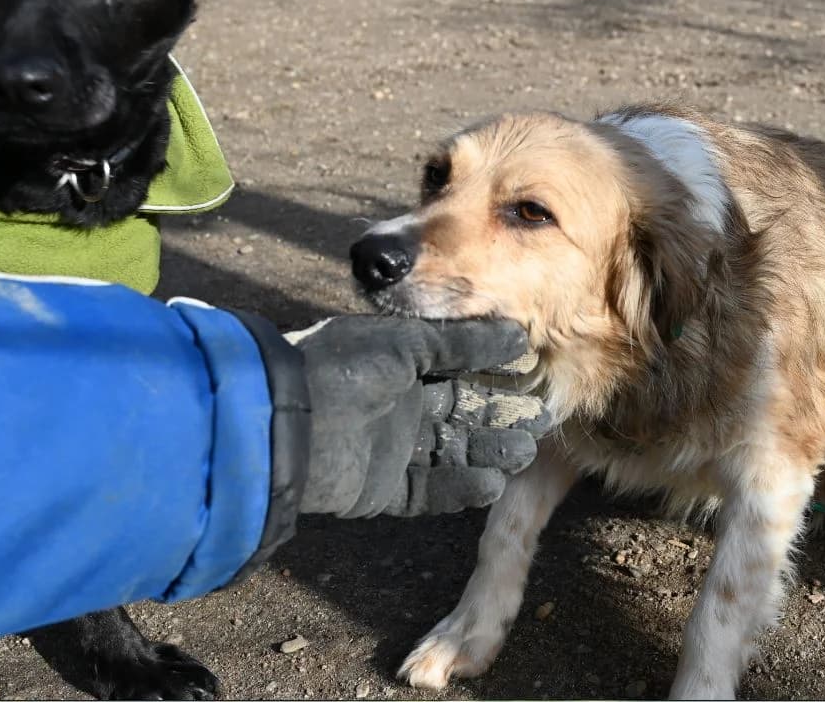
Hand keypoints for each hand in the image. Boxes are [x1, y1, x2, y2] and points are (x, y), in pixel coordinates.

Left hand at [293, 316, 546, 516]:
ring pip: (451, 453)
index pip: (458, 369)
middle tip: (540, 420)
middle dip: (499, 417)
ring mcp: (390, 448)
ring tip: (524, 452)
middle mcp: (397, 405)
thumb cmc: (343, 368)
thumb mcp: (406, 343)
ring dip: (488, 454)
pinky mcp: (382, 490)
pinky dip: (461, 489)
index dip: (495, 374)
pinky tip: (493, 484)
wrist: (284, 424)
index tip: (534, 375)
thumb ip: (461, 343)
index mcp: (399, 363)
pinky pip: (430, 491)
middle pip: (460, 414)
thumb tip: (516, 333)